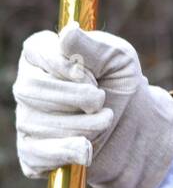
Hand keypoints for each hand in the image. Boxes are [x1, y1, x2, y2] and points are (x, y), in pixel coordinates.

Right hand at [15, 22, 172, 187]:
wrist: (131, 123)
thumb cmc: (120, 81)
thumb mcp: (117, 58)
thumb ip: (93, 47)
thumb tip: (67, 32)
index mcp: (43, 53)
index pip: (35, 52)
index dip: (64, 66)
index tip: (93, 76)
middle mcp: (27, 84)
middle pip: (29, 89)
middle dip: (73, 97)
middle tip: (101, 99)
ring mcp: (26, 119)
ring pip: (36, 124)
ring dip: (81, 124)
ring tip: (106, 119)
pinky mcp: (32, 151)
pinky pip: (35, 154)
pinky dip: (65, 151)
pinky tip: (87, 148)